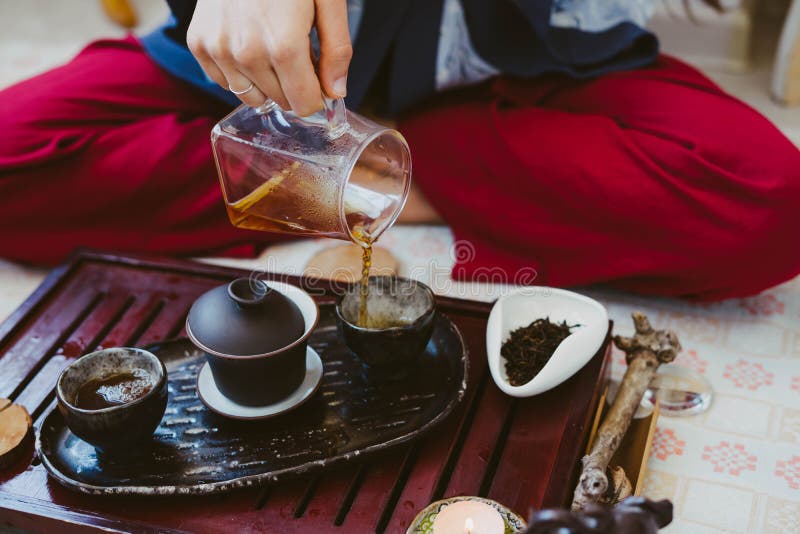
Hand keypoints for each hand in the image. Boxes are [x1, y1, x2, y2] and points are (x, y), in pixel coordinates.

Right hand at [187, 0, 351, 115]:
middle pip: (280, 100)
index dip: (315, 95)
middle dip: (292, 83)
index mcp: (284, 46)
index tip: (317, 77)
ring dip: (265, 81)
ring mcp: (219, 49)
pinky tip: (247, 43)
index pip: (303, 104)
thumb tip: (336, 92)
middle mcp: (247, 53)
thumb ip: (336, 50)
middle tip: (294, 47)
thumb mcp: (328, 2)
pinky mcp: (199, 43)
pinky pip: (224, 82)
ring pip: (252, 96)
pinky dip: (239, 71)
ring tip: (269, 44)